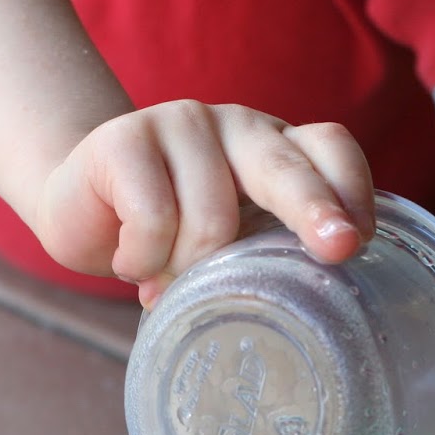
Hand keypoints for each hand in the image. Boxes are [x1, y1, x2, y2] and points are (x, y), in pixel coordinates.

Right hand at [32, 100, 375, 305]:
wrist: (77, 206)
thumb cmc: (167, 234)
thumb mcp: (226, 244)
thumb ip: (262, 253)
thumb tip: (311, 310)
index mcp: (275, 148)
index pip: (329, 147)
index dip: (350, 188)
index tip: (358, 242)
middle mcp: (237, 126)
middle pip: (283, 167)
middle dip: (314, 210)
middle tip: (338, 250)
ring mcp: (181, 124)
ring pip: (209, 218)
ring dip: (186, 271)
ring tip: (164, 282)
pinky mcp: (125, 138)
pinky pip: (153, 219)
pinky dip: (142, 260)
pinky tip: (130, 263)